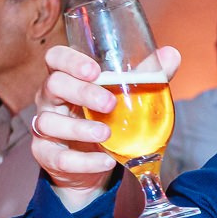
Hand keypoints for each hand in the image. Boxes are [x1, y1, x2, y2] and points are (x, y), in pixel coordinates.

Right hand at [31, 44, 182, 193]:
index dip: (69, 60)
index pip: (55, 58)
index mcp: (67, 77)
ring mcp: (45, 127)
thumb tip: (171, 55)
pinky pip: (58, 158)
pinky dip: (83, 161)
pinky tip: (105, 160)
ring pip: (48, 122)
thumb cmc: (106, 118)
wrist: (93, 162)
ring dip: (79, 128)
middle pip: (52, 85)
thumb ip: (146, 75)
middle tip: (109, 104)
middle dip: (81, 92)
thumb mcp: (125, 96)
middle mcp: (50, 99)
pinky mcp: (47, 155)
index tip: (94, 70)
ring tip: (106, 134)